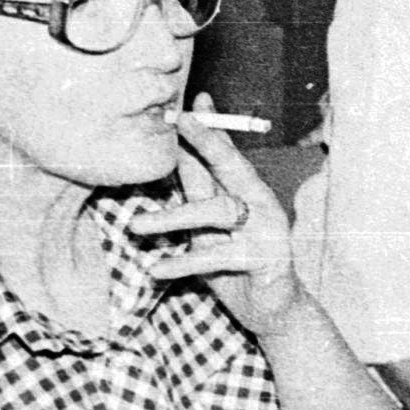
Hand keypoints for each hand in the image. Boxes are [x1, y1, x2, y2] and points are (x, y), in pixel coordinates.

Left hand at [141, 99, 304, 333]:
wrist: (274, 309)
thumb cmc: (237, 263)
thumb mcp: (210, 227)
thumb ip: (199, 192)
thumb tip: (174, 154)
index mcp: (246, 192)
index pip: (225, 153)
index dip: (211, 126)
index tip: (195, 100)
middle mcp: (260, 203)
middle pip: (232, 165)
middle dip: (208, 140)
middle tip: (181, 121)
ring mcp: (266, 229)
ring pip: (219, 210)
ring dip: (175, 216)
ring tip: (135, 227)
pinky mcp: (265, 259)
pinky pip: (219, 256)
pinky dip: (184, 262)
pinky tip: (157, 269)